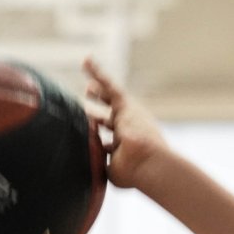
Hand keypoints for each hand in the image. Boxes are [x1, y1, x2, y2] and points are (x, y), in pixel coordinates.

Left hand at [83, 56, 169, 192]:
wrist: (149, 163)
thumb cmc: (134, 173)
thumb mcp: (112, 169)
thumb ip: (99, 163)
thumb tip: (84, 164)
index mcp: (123, 147)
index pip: (108, 139)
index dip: (98, 134)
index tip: (90, 131)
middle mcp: (126, 130)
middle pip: (109, 116)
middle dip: (98, 108)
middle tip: (88, 98)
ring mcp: (127, 117)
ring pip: (109, 97)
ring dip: (98, 90)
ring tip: (88, 79)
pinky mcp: (126, 106)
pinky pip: (109, 85)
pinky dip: (97, 72)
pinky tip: (86, 60)